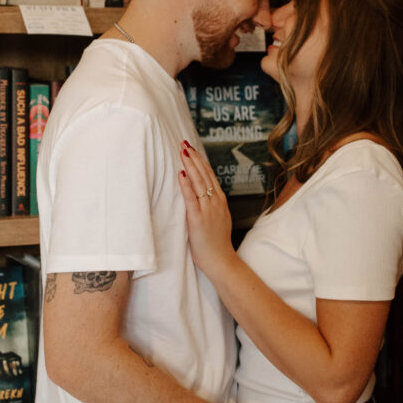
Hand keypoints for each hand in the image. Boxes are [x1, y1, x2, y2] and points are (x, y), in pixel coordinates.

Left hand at [178, 141, 235, 278]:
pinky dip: (186, 185)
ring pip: (199, 182)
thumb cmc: (215, 243)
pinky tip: (181, 174)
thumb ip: (210, 205)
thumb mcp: (217, 218)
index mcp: (219, 200)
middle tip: (184, 143)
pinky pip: (191, 198)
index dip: (199, 161)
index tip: (191, 149)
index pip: (209, 175)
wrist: (220, 260)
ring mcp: (208, 209)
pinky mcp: (198, 219)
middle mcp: (215, 201)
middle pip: (204, 174)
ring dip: (190, 165)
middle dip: (193, 157)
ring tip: (182, 152)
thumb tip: (200, 194)